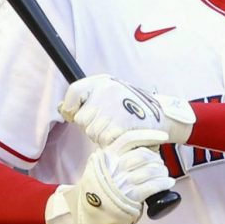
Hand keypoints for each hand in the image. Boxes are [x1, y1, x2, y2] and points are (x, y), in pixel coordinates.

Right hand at [47, 130, 176, 223]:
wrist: (89, 218)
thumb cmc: (99, 193)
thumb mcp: (99, 170)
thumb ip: (114, 159)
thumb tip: (141, 150)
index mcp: (105, 157)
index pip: (128, 139)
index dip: (149, 135)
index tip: (163, 136)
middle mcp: (113, 167)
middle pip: (143, 155)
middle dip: (156, 159)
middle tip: (161, 165)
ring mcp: (121, 182)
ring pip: (150, 170)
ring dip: (162, 172)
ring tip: (165, 175)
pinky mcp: (129, 197)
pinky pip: (152, 185)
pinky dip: (163, 183)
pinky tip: (168, 183)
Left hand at [60, 74, 194, 147]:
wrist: (160, 114)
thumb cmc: (131, 107)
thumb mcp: (108, 95)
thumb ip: (84, 100)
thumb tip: (63, 110)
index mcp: (102, 82)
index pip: (74, 93)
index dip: (73, 108)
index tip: (80, 113)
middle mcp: (106, 90)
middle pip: (82, 119)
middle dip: (92, 126)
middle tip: (109, 122)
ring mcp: (113, 107)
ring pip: (92, 132)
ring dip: (102, 135)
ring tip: (117, 127)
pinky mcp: (120, 124)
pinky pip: (104, 139)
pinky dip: (111, 142)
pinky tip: (122, 134)